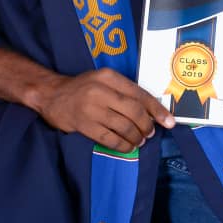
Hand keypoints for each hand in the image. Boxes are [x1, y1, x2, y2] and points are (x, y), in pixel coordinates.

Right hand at [35, 67, 174, 152]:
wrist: (53, 95)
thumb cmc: (83, 88)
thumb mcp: (103, 80)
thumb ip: (123, 91)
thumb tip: (151, 110)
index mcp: (108, 76)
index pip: (139, 93)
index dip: (156, 109)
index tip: (169, 121)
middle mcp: (101, 90)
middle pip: (134, 111)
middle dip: (147, 125)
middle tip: (150, 132)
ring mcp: (92, 108)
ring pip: (124, 127)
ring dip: (136, 137)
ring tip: (139, 140)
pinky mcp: (85, 125)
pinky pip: (111, 139)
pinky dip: (123, 145)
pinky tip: (128, 146)